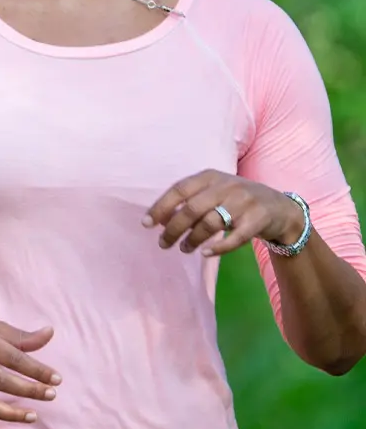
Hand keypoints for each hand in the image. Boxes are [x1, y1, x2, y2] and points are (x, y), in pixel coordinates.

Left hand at [145, 169, 304, 256]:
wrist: (281, 208)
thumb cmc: (238, 200)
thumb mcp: (215, 192)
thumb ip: (190, 201)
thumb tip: (159, 219)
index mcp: (210, 176)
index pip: (179, 190)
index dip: (161, 207)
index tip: (146, 224)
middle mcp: (226, 186)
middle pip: (191, 209)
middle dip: (173, 228)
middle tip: (163, 244)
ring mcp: (244, 202)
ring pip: (210, 223)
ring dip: (192, 239)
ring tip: (184, 249)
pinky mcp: (259, 219)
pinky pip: (235, 237)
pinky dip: (218, 247)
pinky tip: (206, 253)